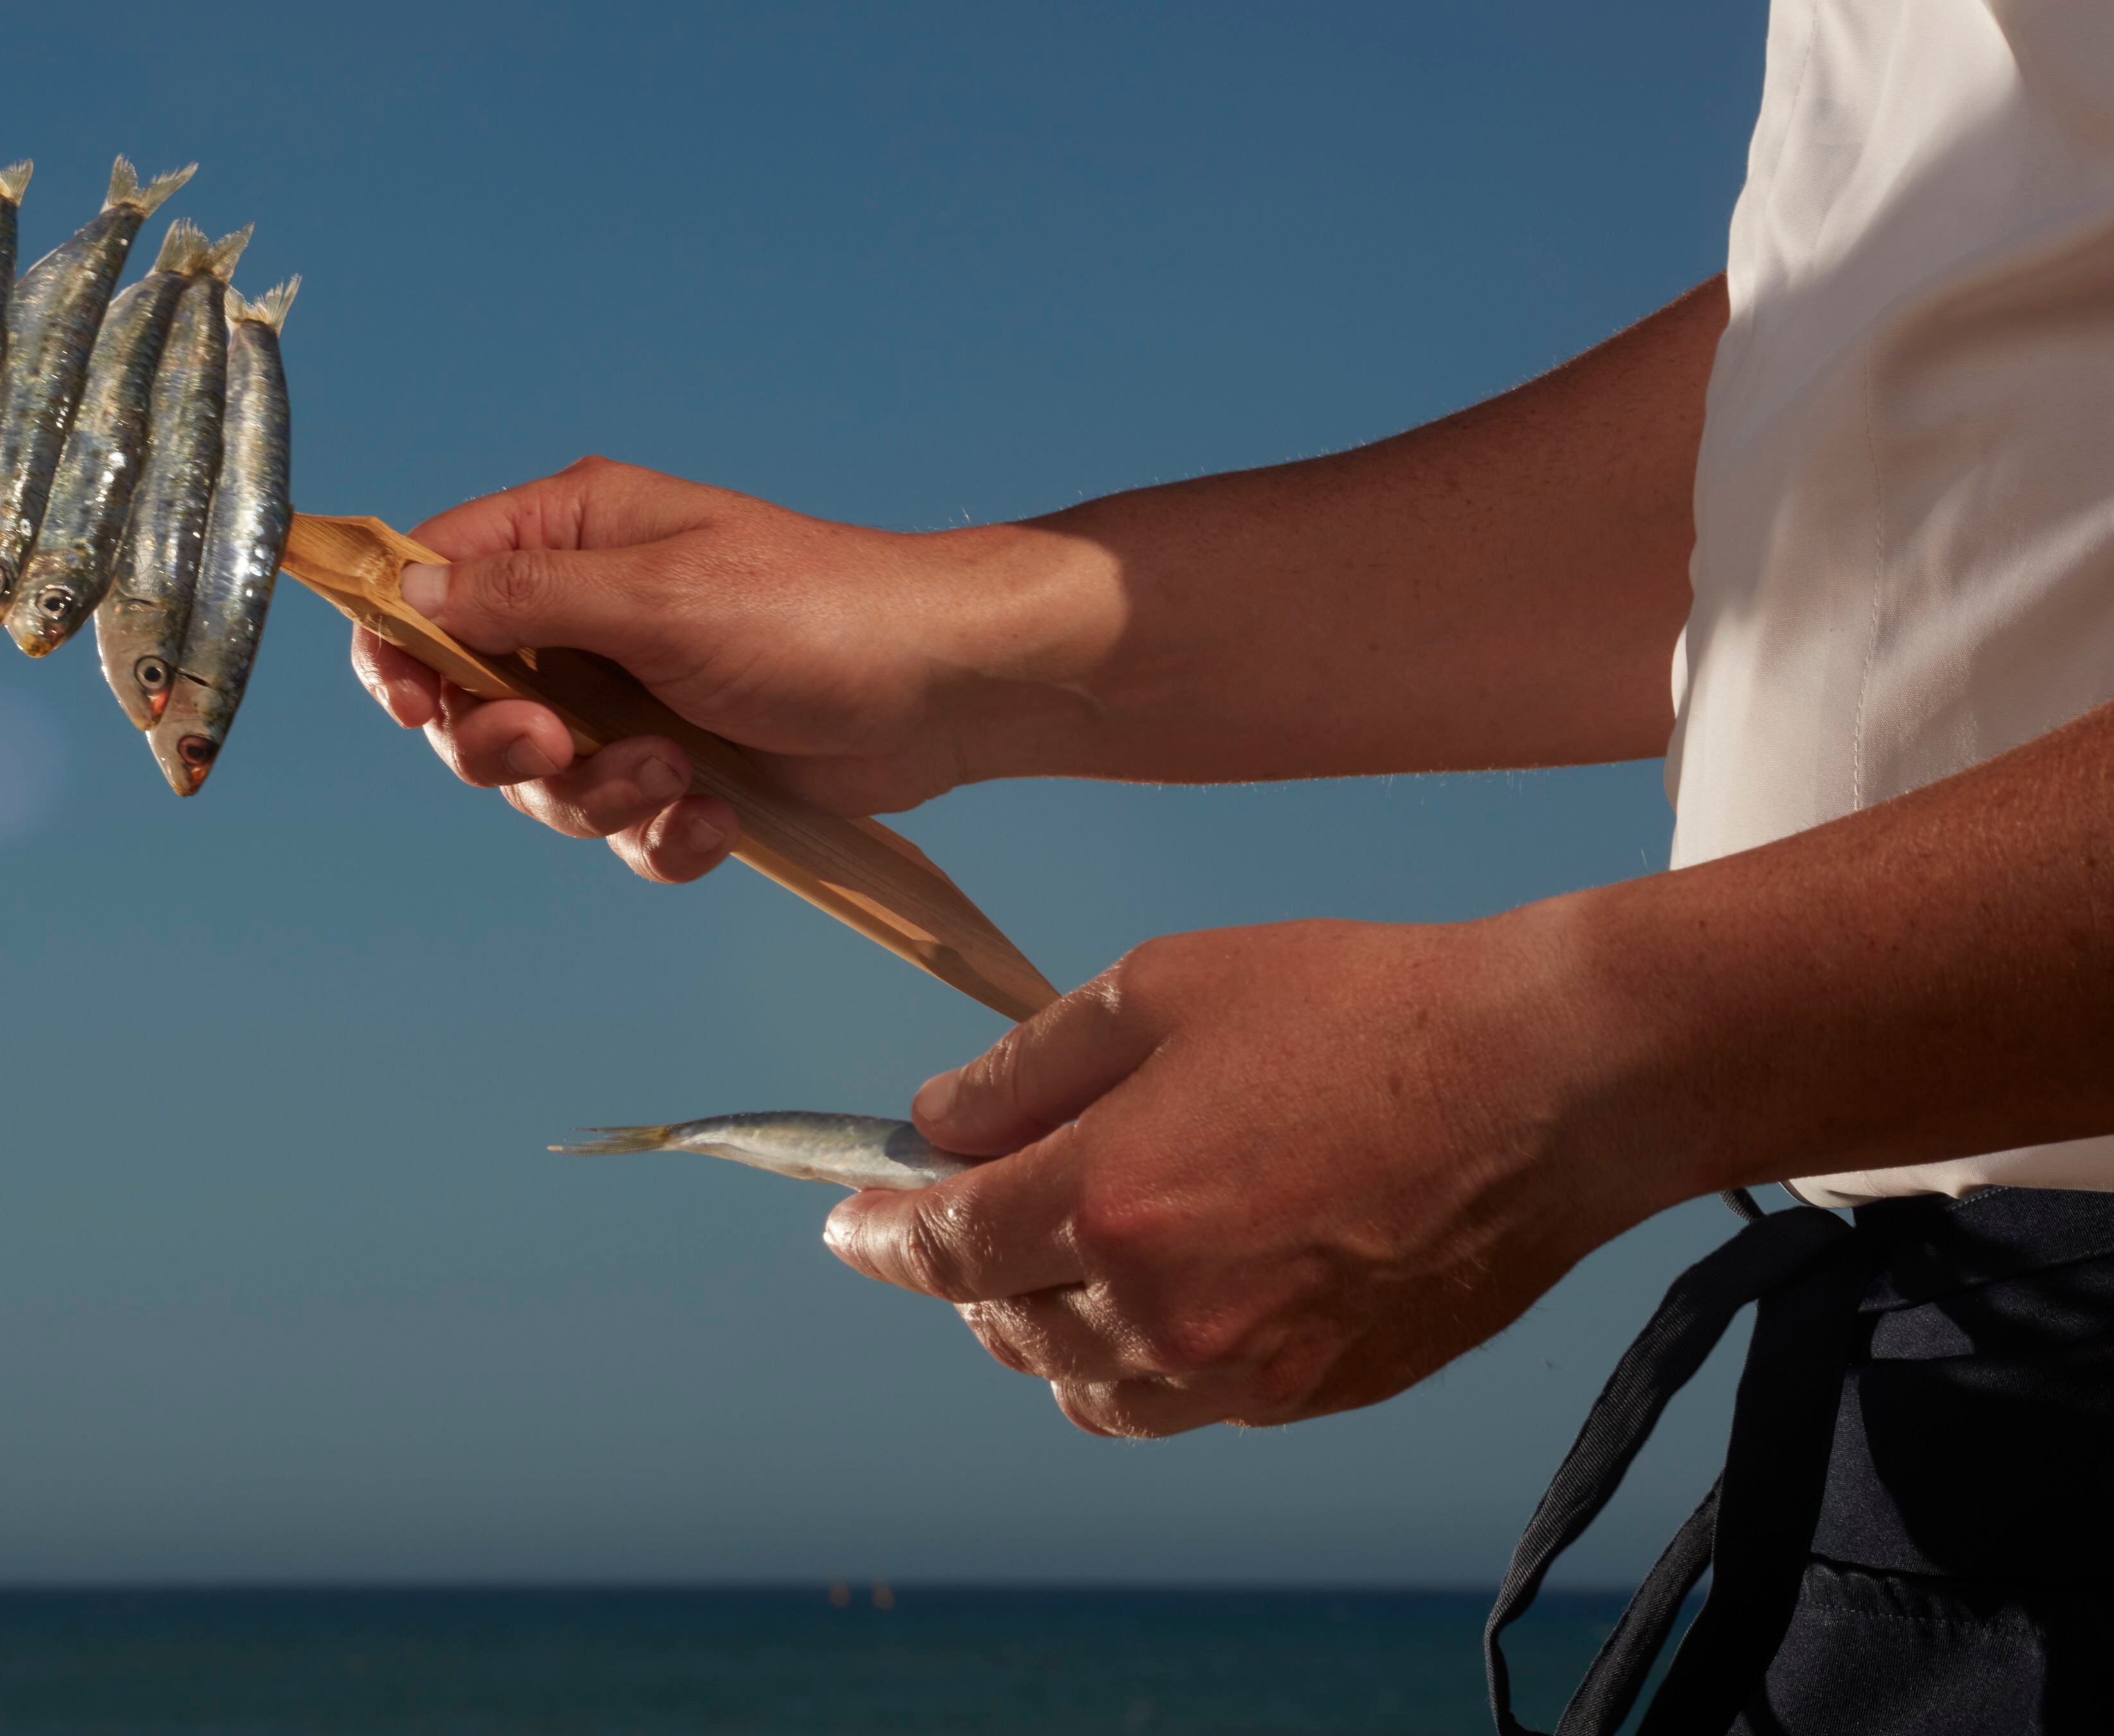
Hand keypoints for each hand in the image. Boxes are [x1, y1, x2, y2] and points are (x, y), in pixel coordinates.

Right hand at [350, 457, 1099, 880]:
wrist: (946, 689)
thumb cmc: (817, 612)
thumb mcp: (658, 597)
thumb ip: (527, 598)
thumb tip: (409, 591)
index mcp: (570, 536)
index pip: (429, 581)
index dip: (401, 646)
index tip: (415, 704)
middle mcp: (585, 613)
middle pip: (467, 701)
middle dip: (511, 745)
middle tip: (567, 746)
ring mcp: (632, 694)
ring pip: (544, 780)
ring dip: (602, 795)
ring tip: (679, 775)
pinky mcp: (679, 766)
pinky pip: (622, 825)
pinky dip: (663, 833)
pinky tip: (719, 817)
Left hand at [823, 907, 1673, 1434]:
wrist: (1545, 1082)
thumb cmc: (1358, 1010)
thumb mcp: (1158, 987)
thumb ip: (1026, 1067)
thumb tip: (938, 1119)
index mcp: (1109, 1202)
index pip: (943, 1249)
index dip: (878, 1236)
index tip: (845, 1221)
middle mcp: (1162, 1310)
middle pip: (1001, 1325)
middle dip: (964, 1270)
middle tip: (965, 1207)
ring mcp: (1242, 1370)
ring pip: (1083, 1387)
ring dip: (1045, 1327)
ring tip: (1065, 1250)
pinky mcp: (1314, 1393)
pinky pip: (1179, 1405)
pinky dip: (1140, 1360)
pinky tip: (1165, 1287)